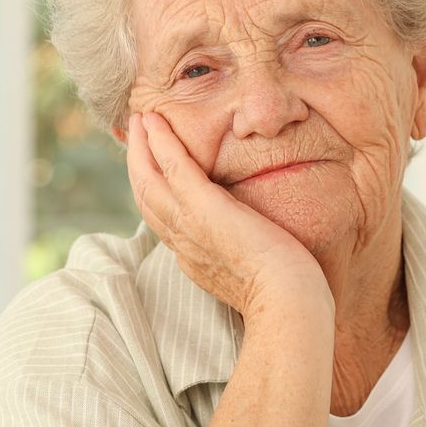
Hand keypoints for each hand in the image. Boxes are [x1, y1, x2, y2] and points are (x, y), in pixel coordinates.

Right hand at [124, 110, 329, 318]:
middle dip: (138, 163)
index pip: (165, 221)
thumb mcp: (259, 272)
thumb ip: (248, 254)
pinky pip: (174, 168)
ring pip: (149, 181)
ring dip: (141, 147)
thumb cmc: (289, 296)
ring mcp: (190, 226)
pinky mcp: (204, 210)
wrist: (289, 306)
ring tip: (139, 120)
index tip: (154, 171)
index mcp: (196, 259)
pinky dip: (161, 142)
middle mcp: (184, 244)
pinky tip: (155, 122)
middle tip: (135, 133)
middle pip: (146, 198)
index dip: (155, 192)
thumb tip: (259, 241)